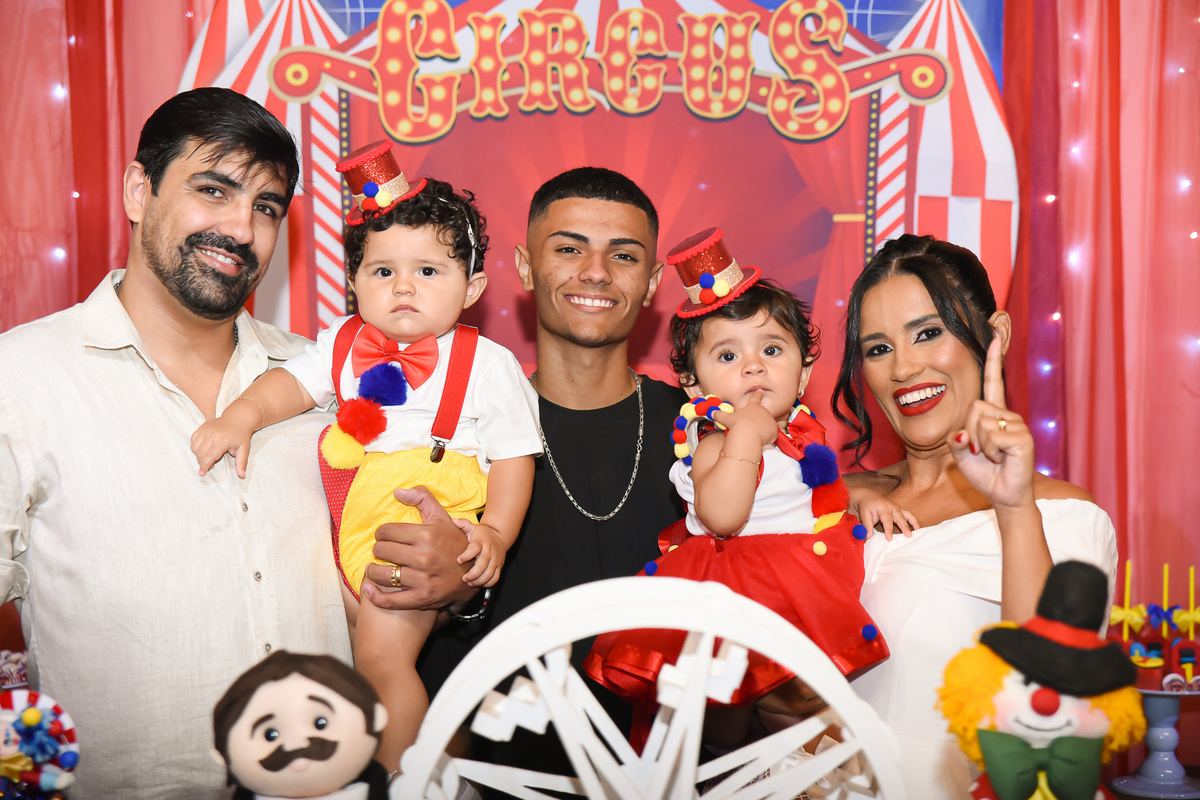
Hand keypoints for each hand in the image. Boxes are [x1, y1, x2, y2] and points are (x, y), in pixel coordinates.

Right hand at [191, 417, 253, 477]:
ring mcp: (206, 429)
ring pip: (194, 447)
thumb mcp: (244, 449)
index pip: (210, 455)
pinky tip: (205, 448)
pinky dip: (196, 446)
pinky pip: (193, 439)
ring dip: (198, 455)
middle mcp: (212, 433)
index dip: (205, 466)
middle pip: (200, 453)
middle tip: (211, 464)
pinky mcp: (202, 427)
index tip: (202, 473)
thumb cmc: (241, 435)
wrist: (238, 419)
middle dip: (202, 462)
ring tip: (209, 456)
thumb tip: (241, 475)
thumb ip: (241, 463)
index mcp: (223, 439)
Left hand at [361, 486, 476, 610]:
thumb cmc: (453, 542)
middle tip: (383, 552)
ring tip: (375, 569)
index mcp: (427, 536)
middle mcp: (424, 557)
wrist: (471, 573)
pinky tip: (369, 590)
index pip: (387, 532)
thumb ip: (422, 498)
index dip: (381, 533)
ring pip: (382, 575)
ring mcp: (423, 580)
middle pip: (382, 551)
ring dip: (374, 571)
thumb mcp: (441, 517)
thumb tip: (397, 492)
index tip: (384, 537)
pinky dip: (376, 597)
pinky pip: (390, 600)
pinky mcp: (421, 598)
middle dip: (379, 550)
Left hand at [457, 522, 506, 586]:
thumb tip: (453, 520)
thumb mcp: (473, 527)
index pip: (474, 549)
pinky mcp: (499, 566)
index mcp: (481, 542)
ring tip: (470, 583)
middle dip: (473, 573)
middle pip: (482, 565)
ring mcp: (495, 560)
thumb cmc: (483, 534)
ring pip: (489, 573)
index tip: (459, 560)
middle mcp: (489, 552)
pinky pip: (495, 578)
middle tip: (464, 578)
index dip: (467, 555)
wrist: (500, 536)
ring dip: (479, 580)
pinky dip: (488, 583)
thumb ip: (463, 524)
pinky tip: (479, 584)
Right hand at [710, 393, 779, 449]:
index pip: (756, 397)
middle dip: (759, 420)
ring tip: (754, 435)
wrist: (748, 434)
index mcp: (753, 406)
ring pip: (767, 425)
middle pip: (762, 414)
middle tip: (752, 427)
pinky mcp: (774, 429)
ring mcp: (770, 420)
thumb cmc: (738, 425)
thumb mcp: (727, 419)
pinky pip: (772, 434)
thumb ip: (720, 415)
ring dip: (763, 429)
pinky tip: (760, 440)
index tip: (761, 391)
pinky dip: (768, 437)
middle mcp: (763, 411)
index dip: (758, 394)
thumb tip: (712, 413)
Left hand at [853, 490, 918, 540]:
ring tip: (919, 532)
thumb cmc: (866, 506)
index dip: (888, 530)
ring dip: (913, 523)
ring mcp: (897, 508)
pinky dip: (914, 521)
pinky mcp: (900, 510)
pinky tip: (919, 529)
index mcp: (883, 508)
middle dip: (904, 526)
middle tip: (908, 535)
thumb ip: (866, 525)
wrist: (868, 497)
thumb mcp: (864, 514)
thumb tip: (867, 536)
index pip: (887, 520)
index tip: (889, 539)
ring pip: (907, 515)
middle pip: (900, 517)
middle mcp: (892, 507)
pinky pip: (909, 515)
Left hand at [948, 337, 1035, 509]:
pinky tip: (1002, 459)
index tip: (994, 335)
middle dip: (969, 431)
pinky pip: (992, 437)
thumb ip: (956, 439)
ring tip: (994, 456)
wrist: (1003, 494)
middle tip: (983, 450)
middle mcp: (1007, 414)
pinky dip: (991, 452)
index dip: (993, 359)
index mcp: (994, 413)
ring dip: (981, 445)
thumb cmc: (985, 472)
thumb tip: (962, 434)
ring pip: (981, 424)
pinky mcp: (1023, 438)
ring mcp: (1018, 425)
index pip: (993, 381)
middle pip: (974, 407)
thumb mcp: (962, 453)